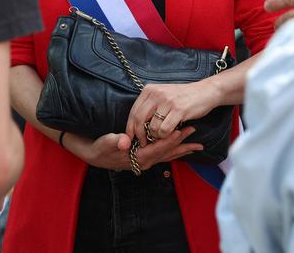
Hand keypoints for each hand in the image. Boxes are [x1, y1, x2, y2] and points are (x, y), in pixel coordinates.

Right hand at [67, 129, 201, 171]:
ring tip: (197, 145)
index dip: (170, 139)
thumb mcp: (107, 142)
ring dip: (182, 150)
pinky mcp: (146, 158)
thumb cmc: (102, 147)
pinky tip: (183, 149)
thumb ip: (116, 141)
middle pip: (168, 153)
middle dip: (182, 144)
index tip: (182, 130)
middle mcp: (145, 162)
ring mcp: (146, 162)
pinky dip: (174, 152)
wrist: (96, 156)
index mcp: (138, 157)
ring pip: (168, 156)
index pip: (158, 148)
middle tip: (196, 135)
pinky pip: (164, 156)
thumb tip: (124, 142)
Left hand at [126, 81, 217, 144]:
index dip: (130, 127)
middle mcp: (156, 94)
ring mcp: (167, 101)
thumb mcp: (162, 95)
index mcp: (149, 90)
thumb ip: (149, 106)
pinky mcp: (178, 110)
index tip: (130, 138)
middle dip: (140, 135)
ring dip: (156, 136)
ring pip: (152, 127)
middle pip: (139, 120)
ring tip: (161, 135)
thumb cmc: (183, 96)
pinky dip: (165, 136)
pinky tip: (170, 133)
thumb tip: (135, 124)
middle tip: (143, 143)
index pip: (134, 111)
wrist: (205, 91)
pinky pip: (165, 130)